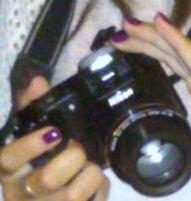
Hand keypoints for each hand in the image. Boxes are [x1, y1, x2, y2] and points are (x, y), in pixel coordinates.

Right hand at [0, 76, 109, 200]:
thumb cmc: (37, 168)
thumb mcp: (29, 140)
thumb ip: (31, 108)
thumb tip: (36, 81)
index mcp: (11, 173)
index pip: (9, 160)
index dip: (29, 146)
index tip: (53, 132)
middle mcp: (23, 196)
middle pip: (48, 179)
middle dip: (72, 158)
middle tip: (77, 148)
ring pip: (74, 195)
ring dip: (90, 174)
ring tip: (89, 167)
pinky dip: (101, 189)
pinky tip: (95, 185)